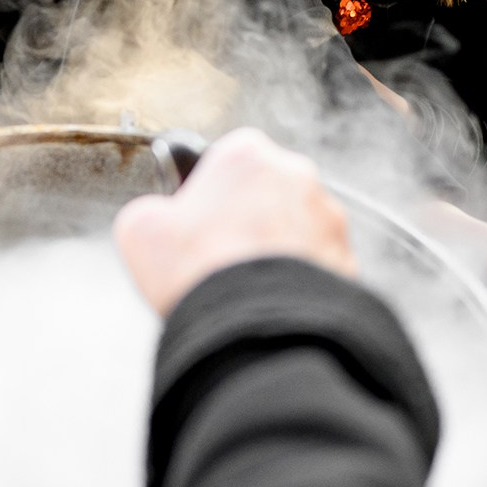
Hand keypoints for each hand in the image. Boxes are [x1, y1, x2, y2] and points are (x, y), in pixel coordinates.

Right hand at [113, 129, 356, 316]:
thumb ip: (149, 209)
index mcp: (247, 156)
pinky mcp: (347, 257)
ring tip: (245, 285)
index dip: (207, 189)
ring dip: (275, 248)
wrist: (257, 330)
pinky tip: (271, 300)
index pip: (227, 156)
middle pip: (265, 191)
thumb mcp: (139, 230)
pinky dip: (298, 278)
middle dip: (246, 218)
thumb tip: (155, 217)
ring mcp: (328, 218)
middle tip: (218, 256)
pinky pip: (317, 262)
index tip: (195, 219)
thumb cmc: (200, 271)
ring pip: (295, 226)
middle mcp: (296, 176)